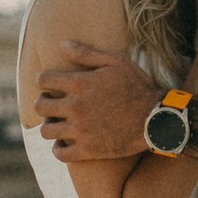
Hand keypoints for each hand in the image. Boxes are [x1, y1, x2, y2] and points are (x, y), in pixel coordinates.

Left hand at [34, 44, 154, 160]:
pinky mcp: (88, 150)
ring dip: (49, 126)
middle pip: (40, 106)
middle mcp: (76, 107)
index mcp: (80, 83)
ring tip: (58, 123)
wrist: (157, 119)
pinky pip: (60, 153)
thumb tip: (62, 44)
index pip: (43, 80)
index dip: (44, 80)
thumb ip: (87, 53)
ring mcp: (81, 130)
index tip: (49, 84)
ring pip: (46, 131)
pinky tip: (65, 142)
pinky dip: (58, 149)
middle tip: (52, 104)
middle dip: (43, 103)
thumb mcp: (116, 62)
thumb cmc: (138, 87)